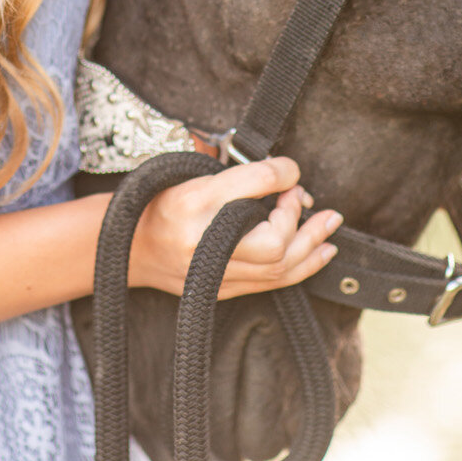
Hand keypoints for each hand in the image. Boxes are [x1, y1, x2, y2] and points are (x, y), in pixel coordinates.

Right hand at [127, 156, 342, 299]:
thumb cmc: (161, 202)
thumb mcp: (189, 172)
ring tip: (331, 222)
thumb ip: (236, 173)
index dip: (282, 172)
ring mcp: (213, 271)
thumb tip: (282, 173)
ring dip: (313, 242)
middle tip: (303, 197)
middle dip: (298, 216)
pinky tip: (322, 251)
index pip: (255, 181)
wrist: (130, 247)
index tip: (290, 170)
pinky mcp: (222, 290)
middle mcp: (204, 240)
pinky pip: (273, 283)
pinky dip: (303, 266)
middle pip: (273, 239)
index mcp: (195, 200)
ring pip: (280, 266)